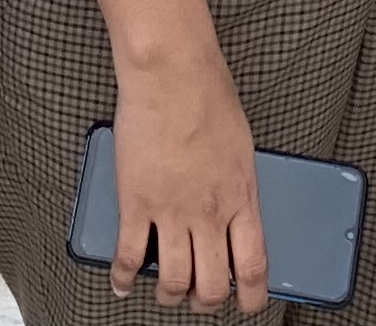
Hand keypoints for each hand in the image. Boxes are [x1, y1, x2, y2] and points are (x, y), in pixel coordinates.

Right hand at [110, 50, 267, 312]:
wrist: (173, 73)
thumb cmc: (208, 96)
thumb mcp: (241, 149)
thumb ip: (237, 187)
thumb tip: (234, 212)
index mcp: (241, 198)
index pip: (253, 266)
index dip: (250, 297)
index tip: (245, 305)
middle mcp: (209, 213)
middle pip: (212, 284)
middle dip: (204, 301)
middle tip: (198, 296)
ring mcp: (172, 211)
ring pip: (173, 281)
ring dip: (169, 294)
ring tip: (164, 291)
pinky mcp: (136, 203)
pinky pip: (129, 256)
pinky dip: (123, 277)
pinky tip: (121, 282)